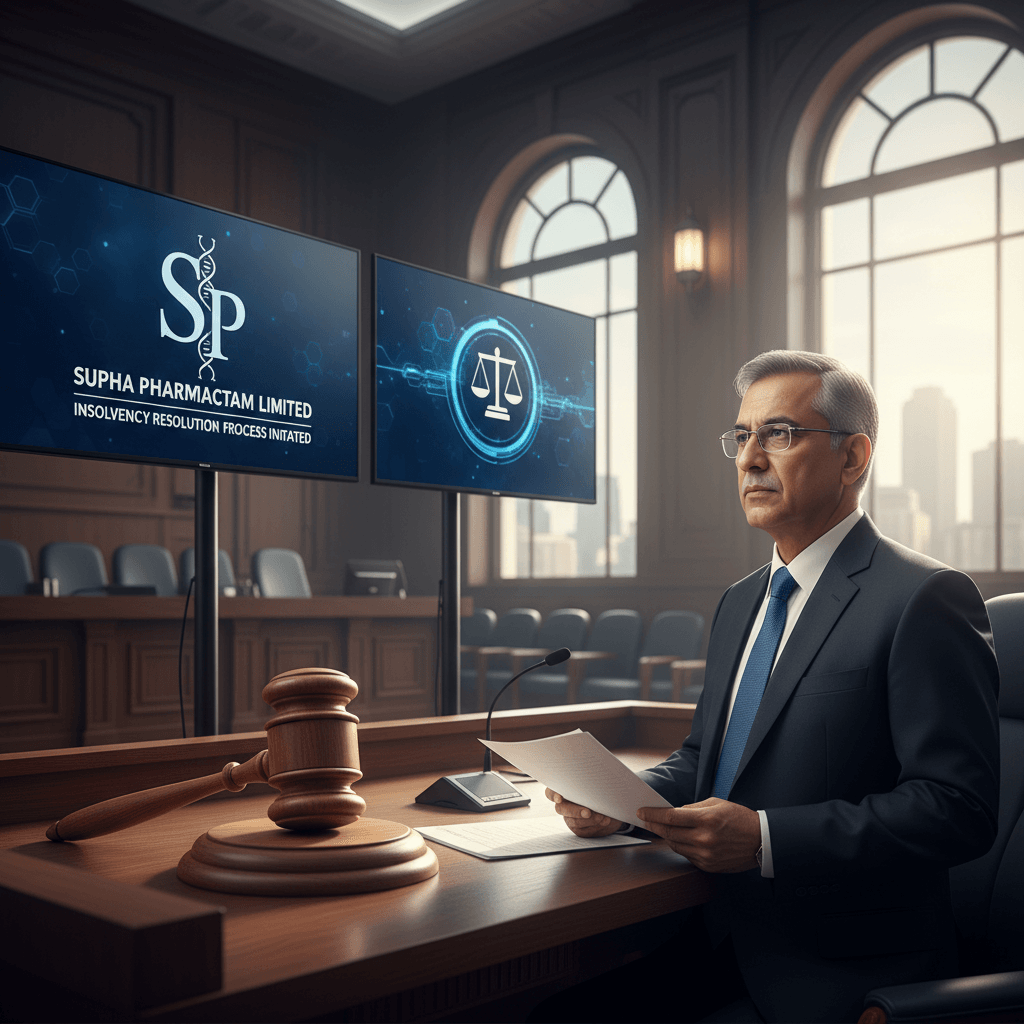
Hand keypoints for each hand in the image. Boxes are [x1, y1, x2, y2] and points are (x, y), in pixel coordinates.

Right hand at [545, 788, 622, 837]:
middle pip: (561, 809)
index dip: (553, 795)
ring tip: (603, 816)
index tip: (559, 798)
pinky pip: (584, 830)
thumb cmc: (601, 788)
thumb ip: (590, 783)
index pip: (551, 792)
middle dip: (575, 811)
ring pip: (574, 821)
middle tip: (588, 812)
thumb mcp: (596, 783)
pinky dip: (597, 825)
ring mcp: (570, 818)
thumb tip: (595, 785)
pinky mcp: (579, 829)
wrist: (611, 804)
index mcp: (565, 789)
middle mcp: (565, 804)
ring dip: (590, 819)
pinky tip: (606, 820)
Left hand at [638, 798, 759, 872]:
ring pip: (675, 846)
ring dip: (667, 836)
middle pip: (669, 833)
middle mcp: (704, 839)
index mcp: (706, 819)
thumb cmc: (739, 818)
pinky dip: (681, 846)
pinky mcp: (708, 866)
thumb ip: (692, 808)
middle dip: (654, 825)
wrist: (761, 840)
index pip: (671, 817)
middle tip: (646, 820)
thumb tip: (673, 812)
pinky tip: (682, 839)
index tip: (642, 812)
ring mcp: (706, 855)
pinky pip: (686, 856)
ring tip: (663, 828)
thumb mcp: (716, 804)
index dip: (653, 814)